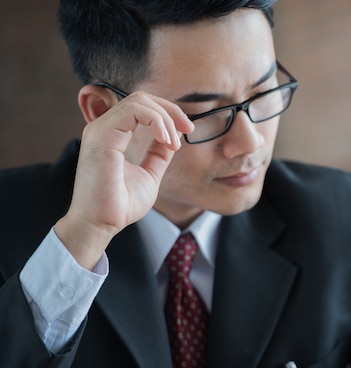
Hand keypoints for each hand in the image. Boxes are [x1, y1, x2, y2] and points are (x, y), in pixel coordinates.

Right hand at [55, 90, 193, 268]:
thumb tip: (174, 135)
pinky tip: (165, 141)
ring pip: (139, 101)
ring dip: (165, 118)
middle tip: (188, 129)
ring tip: (173, 143)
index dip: (168, 113)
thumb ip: (159, 153)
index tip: (187, 131)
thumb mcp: (150, 173)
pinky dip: (156, 121)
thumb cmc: (120, 204)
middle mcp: (103, 127)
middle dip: (171, 110)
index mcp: (112, 134)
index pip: (142, 106)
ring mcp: (100, 130)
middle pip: (142, 98)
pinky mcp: (101, 136)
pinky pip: (134, 111)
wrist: (101, 224)